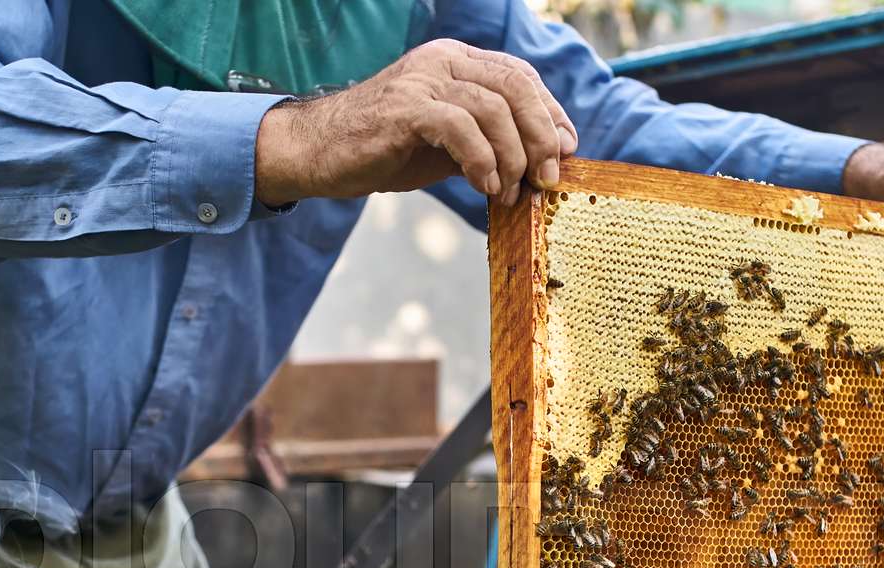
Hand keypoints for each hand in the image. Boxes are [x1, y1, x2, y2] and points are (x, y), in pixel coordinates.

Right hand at [255, 39, 577, 208]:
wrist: (317, 152)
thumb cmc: (382, 149)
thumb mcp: (445, 143)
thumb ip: (486, 142)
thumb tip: (537, 164)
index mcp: (455, 60)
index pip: (520, 76)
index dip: (550, 111)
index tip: (566, 148)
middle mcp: (442, 60)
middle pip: (515, 86)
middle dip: (541, 134)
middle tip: (548, 176)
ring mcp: (423, 81)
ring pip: (493, 108)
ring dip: (514, 155)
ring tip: (513, 191)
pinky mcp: (406, 109)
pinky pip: (460, 128)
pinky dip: (482, 160)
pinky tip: (486, 186)